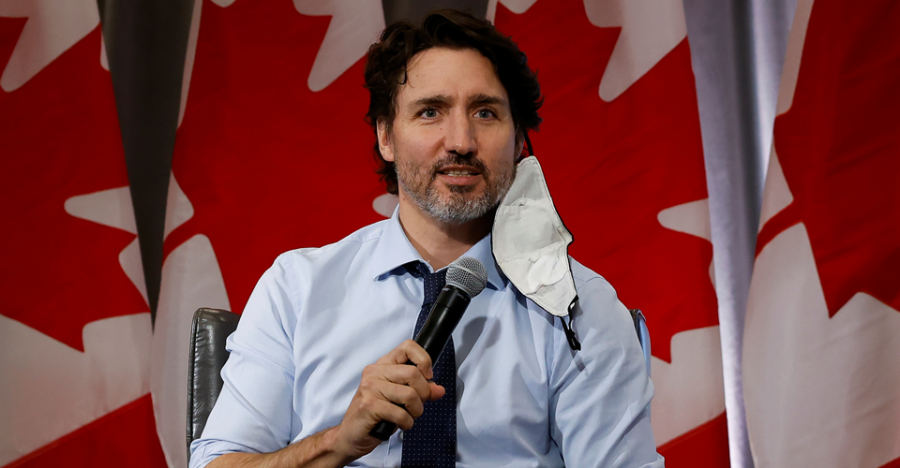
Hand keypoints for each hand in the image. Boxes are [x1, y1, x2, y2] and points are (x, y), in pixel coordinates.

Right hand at [330, 340, 445, 459]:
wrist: (350, 435)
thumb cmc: (375, 416)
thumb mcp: (401, 400)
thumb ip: (420, 391)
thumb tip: (439, 390)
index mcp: (383, 365)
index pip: (408, 347)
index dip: (423, 360)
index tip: (427, 376)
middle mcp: (375, 372)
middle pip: (413, 373)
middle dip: (424, 393)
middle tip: (417, 405)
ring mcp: (370, 388)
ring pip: (410, 394)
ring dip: (416, 411)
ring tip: (408, 416)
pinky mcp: (369, 405)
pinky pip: (401, 413)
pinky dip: (407, 423)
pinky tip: (400, 424)